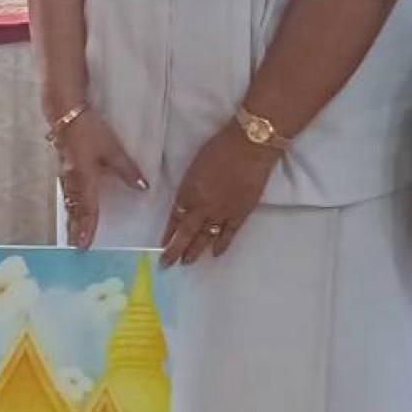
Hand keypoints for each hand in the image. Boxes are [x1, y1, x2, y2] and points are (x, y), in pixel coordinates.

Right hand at [53, 109, 146, 249]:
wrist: (64, 112)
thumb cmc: (89, 131)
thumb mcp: (112, 149)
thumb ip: (127, 170)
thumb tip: (143, 188)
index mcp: (86, 179)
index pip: (88, 209)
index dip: (87, 228)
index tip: (85, 246)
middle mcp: (73, 180)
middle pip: (74, 209)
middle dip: (75, 228)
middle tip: (75, 245)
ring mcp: (65, 172)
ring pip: (68, 201)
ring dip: (71, 217)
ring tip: (71, 231)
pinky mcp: (62, 164)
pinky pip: (66, 190)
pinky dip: (68, 202)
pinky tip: (70, 203)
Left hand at [158, 131, 278, 265]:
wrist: (249, 147)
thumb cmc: (220, 148)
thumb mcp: (195, 166)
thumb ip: (190, 187)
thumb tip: (187, 199)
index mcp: (188, 192)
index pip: (175, 218)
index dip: (168, 232)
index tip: (162, 244)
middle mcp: (202, 207)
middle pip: (186, 233)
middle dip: (175, 250)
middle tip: (166, 264)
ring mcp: (222, 212)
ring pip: (205, 237)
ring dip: (195, 251)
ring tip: (186, 263)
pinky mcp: (241, 214)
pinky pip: (228, 234)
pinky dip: (221, 245)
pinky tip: (215, 254)